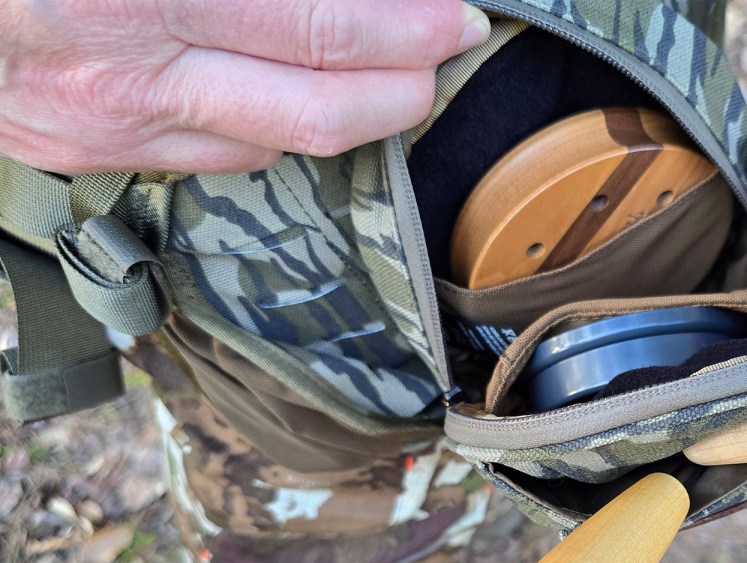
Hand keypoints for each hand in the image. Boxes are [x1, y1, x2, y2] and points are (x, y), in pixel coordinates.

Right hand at [0, 0, 490, 173]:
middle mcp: (127, 75)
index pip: (319, 25)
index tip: (455, 14)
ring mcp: (104, 126)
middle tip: (444, 49)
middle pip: (319, 110)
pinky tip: (289, 96)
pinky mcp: (84, 152)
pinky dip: (269, 129)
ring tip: (385, 72)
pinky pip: (211, 157)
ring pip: (272, 143)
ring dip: (346, 114)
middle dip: (404, 86)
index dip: (406, 25)